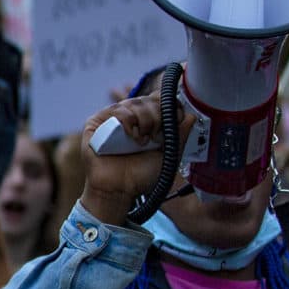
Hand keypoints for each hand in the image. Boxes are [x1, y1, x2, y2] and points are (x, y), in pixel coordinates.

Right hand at [78, 91, 197, 225]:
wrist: (120, 189)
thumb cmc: (141, 175)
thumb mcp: (169, 154)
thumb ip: (180, 135)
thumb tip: (192, 115)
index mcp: (147, 120)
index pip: (161, 100)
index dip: (170, 109)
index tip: (170, 127)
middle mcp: (131, 116)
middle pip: (150, 99)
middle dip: (158, 117)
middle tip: (155, 138)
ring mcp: (112, 118)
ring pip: (136, 102)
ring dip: (145, 121)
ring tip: (142, 142)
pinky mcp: (96, 122)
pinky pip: (118, 110)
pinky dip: (129, 121)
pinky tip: (131, 137)